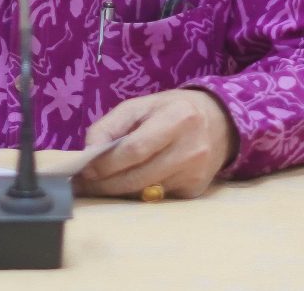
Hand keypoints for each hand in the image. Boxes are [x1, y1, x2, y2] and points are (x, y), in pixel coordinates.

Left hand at [75, 88, 235, 199]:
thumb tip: (89, 153)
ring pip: (146, 191)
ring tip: (100, 186)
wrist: (219, 122)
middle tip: (84, 185)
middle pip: (139, 177)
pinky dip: (139, 194)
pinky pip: (158, 197)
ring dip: (119, 192)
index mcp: (177, 118)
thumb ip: (111, 125)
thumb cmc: (171, 110)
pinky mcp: (196, 190)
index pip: (135, 149)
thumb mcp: (140, 106)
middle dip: (106, 184)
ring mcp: (195, 173)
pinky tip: (129, 185)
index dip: (107, 163)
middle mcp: (191, 148)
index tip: (85, 170)